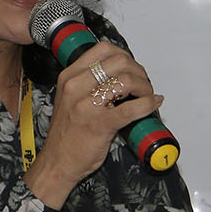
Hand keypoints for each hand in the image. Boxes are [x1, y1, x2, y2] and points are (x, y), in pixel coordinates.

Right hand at [25, 42, 163, 209]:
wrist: (57, 162)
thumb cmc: (67, 133)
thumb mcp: (70, 98)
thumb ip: (88, 82)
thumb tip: (121, 72)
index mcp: (69, 76)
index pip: (103, 49)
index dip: (125, 55)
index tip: (131, 68)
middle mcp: (75, 86)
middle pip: (119, 62)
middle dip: (139, 71)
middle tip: (143, 84)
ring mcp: (87, 105)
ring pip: (126, 80)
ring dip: (145, 87)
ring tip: (147, 95)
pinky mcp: (99, 124)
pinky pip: (131, 109)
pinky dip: (148, 104)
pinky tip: (153, 104)